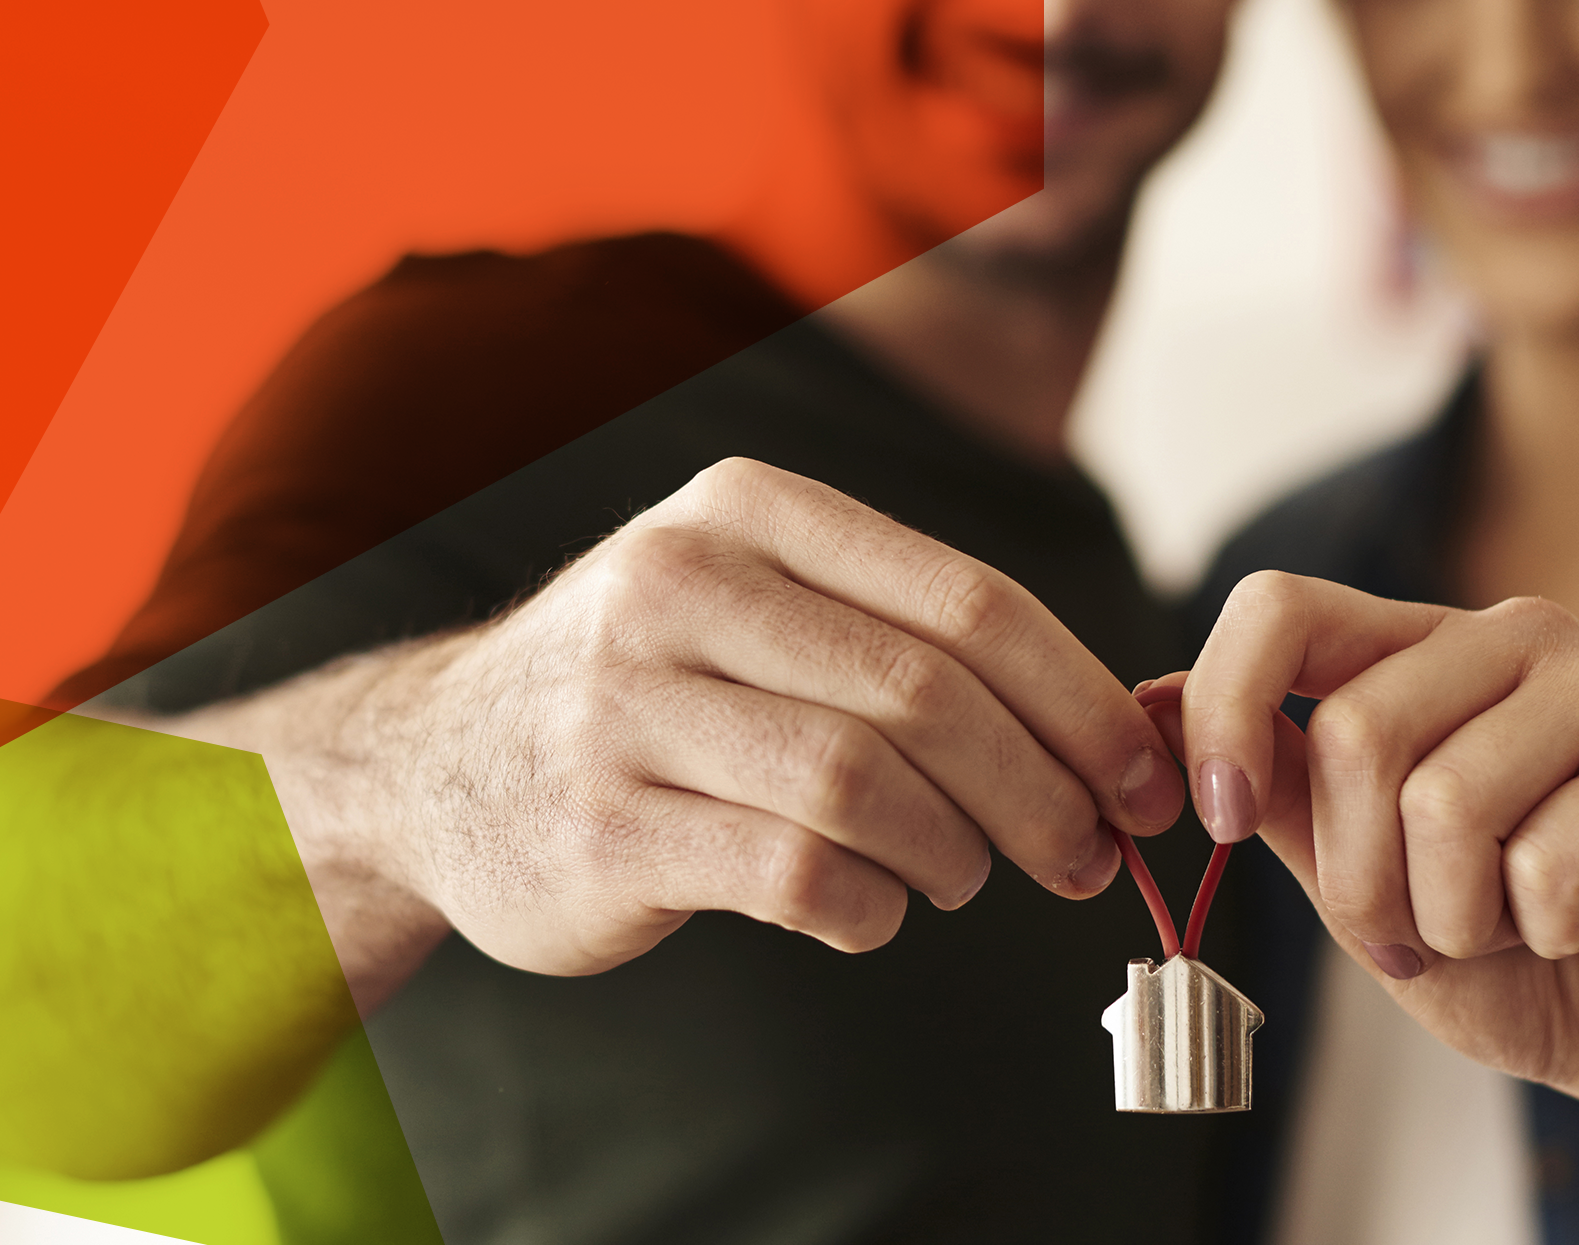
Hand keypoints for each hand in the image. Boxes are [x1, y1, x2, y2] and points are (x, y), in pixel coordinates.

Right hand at [239, 458, 1186, 985]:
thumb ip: (904, 636)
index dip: (1082, 701)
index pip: (969, 602)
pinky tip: (871, 911)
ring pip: (865, 787)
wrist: (433, 762)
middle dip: (1043, 792)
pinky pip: (791, 875)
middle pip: (928, 697)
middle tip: (1088, 856)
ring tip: (965, 879)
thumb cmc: (650, 687)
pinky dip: (866, 909)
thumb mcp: (755, 602)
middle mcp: (678, 585)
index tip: (1145, 776)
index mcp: (747, 511)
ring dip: (955, 855)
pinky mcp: (600, 824)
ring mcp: (625, 705)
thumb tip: (1119, 726)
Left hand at [1173, 572, 1578, 1115]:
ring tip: (1527, 926)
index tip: (1210, 817)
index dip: (1223, 706)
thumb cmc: (1526, 961)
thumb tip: (1156, 709)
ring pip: (1447, 801)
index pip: (1282, 609)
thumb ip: (1282, 801)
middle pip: (1356, 732)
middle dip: (1364, 887)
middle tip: (1428, 942)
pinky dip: (1552, 929)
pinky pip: (1549, 854)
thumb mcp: (1367, 892)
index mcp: (1423, 657)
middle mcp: (1516, 642)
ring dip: (1462, 919)